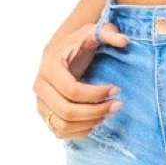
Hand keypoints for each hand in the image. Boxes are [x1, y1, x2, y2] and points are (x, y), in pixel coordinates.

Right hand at [33, 22, 128, 139]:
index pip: (72, 90)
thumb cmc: (79, 41)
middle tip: (117, 105)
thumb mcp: (94, 32)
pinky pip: (59, 132)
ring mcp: (41, 103)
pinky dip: (80, 131)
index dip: (96, 94)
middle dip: (96, 111)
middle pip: (67, 111)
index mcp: (50, 67)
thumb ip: (109, 33)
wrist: (62, 50)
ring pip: (63, 125)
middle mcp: (41, 88)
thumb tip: (125, 41)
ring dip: (89, 123)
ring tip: (109, 112)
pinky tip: (97, 121)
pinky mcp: (45, 114)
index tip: (117, 89)